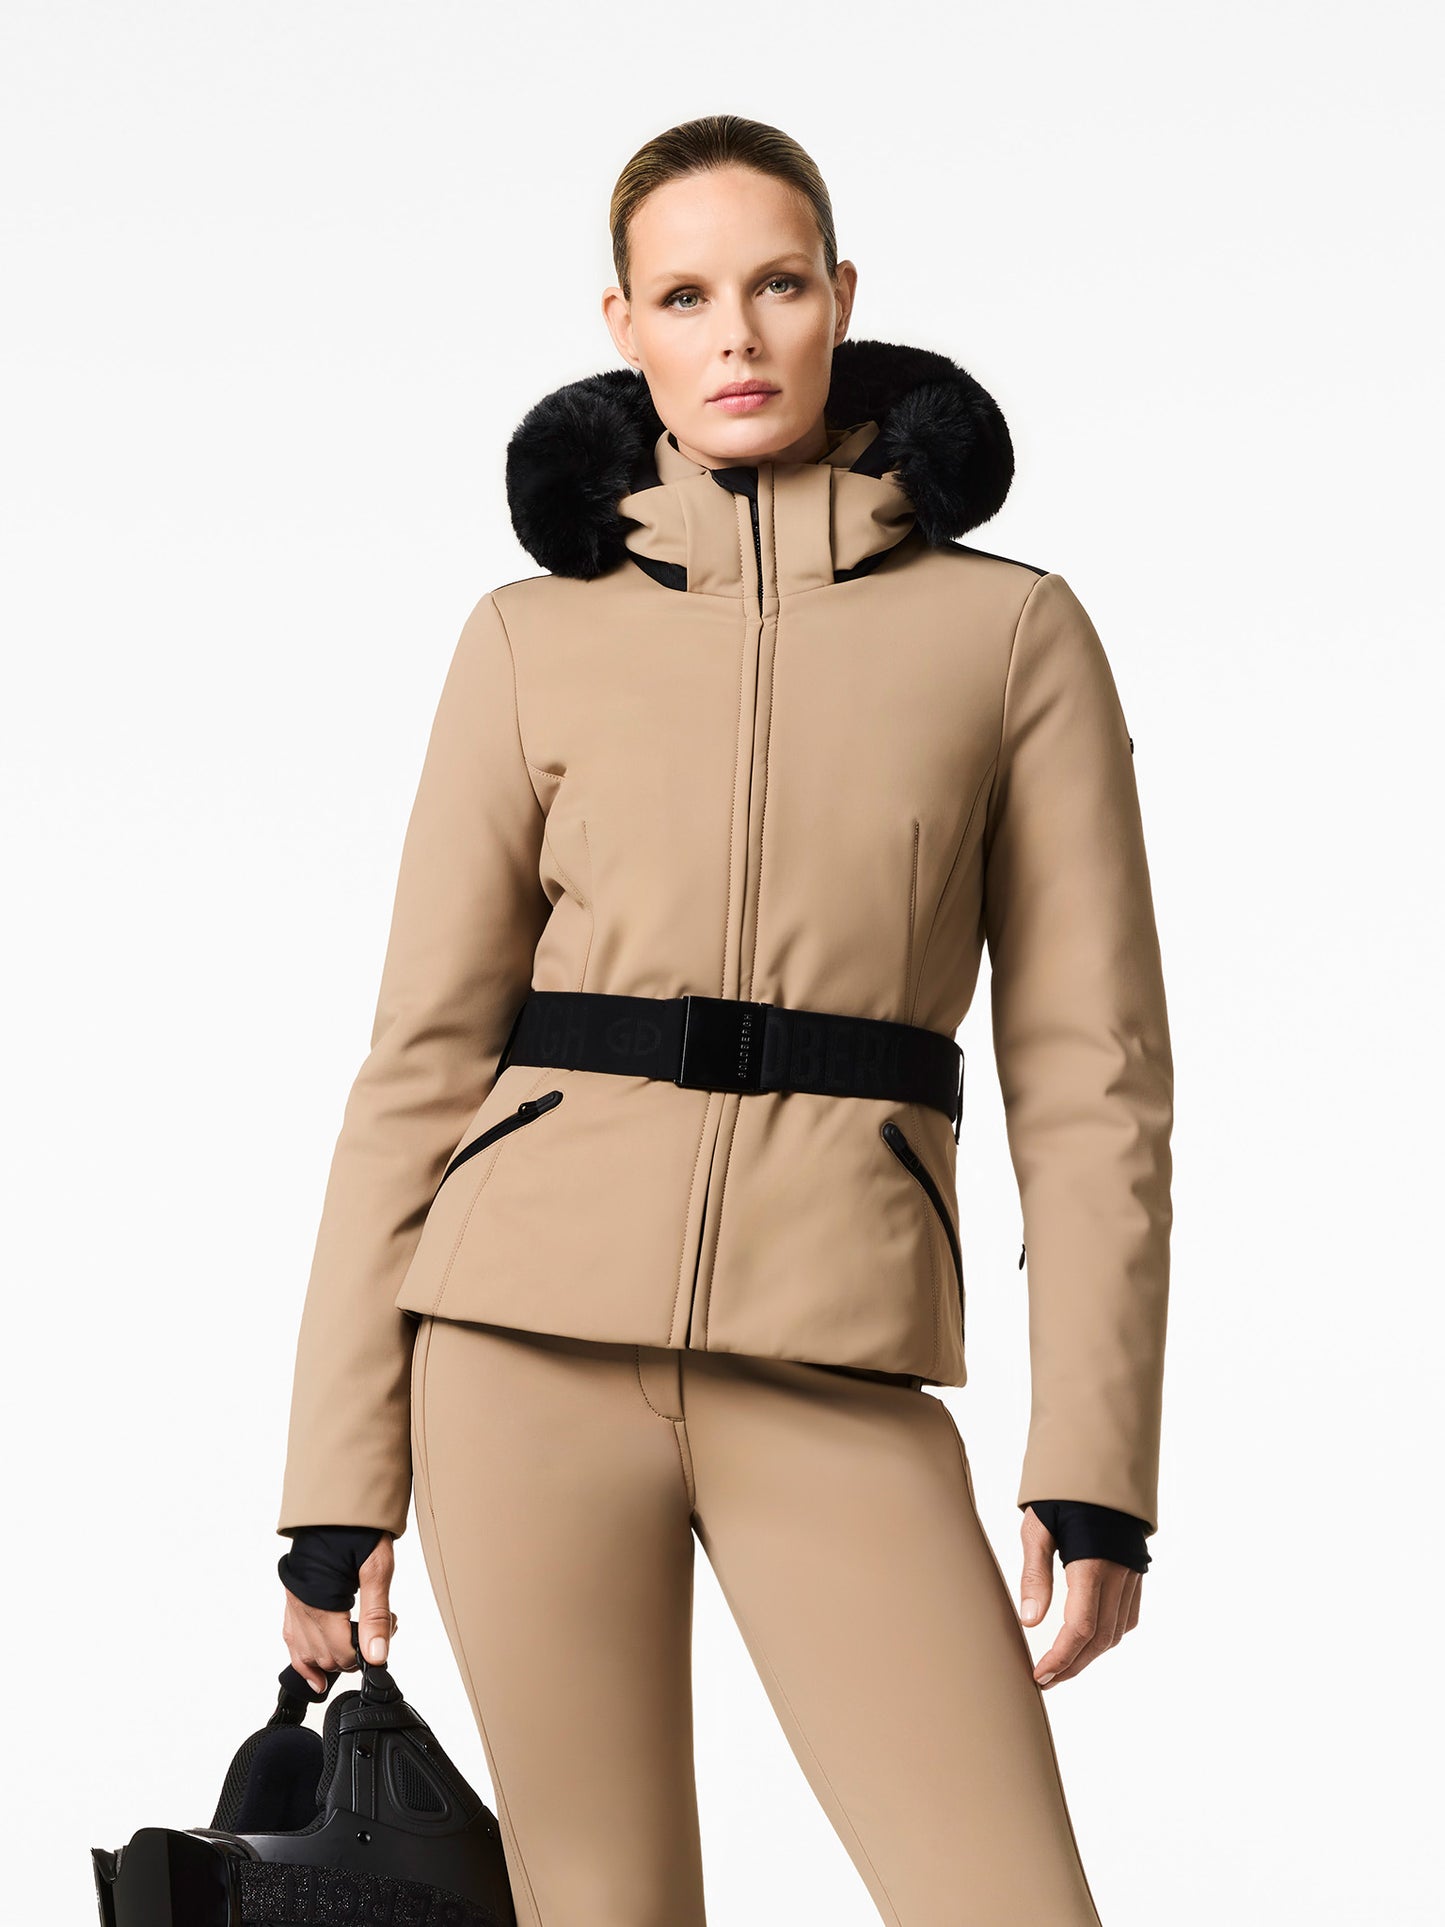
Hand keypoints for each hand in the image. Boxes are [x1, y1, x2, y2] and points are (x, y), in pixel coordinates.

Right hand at [281, 1532, 397, 1692]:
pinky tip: (317, 1677)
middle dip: (355, 1652)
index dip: (367, 1653)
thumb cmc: (357, 1531)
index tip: (387, 1631)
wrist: (335, 1506)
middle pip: (326, 1657)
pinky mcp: (292, 1601)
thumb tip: (377, 1656)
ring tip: (359, 1643)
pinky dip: (304, 1661)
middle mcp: (301, 1608)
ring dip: (333, 1658)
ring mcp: (293, 1606)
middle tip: (382, 1627)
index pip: (341, 1653)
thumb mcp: (377, 1569)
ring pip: (307, 1654)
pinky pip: (292, 1641)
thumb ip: (376, 1615)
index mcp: (321, 1602)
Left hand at [1017, 1505, 1141, 1688]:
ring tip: (1061, 1665)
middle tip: (1045, 1679)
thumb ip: (1035, 1575)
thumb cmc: (1064, 1496)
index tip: (1039, 1676)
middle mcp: (1118, 1576)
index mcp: (1091, 1565)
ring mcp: (1131, 1577)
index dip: (1060, 1658)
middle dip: (1072, 1665)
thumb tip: (1030, 1622)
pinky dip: (1108, 1636)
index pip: (1080, 1628)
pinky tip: (1088, 1640)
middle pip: (1099, 1639)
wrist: (1104, 1469)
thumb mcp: (1038, 1528)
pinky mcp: (1136, 1574)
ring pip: (1116, 1633)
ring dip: (1089, 1655)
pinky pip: (1127, 1617)